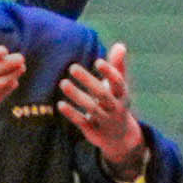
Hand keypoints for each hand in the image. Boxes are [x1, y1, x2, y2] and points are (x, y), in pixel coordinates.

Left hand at [54, 46, 149, 178]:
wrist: (120, 137)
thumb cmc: (116, 102)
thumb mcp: (118, 87)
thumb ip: (118, 66)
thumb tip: (121, 45)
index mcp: (122, 95)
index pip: (118, 83)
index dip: (109, 73)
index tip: (97, 61)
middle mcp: (115, 108)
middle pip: (103, 94)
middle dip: (88, 81)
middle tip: (72, 67)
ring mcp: (105, 120)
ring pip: (92, 109)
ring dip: (77, 96)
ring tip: (63, 83)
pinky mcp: (94, 131)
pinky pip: (82, 122)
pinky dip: (72, 114)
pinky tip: (60, 104)